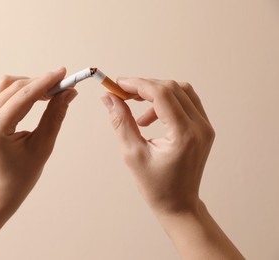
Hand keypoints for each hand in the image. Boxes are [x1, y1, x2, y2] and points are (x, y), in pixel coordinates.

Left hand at [0, 67, 76, 208]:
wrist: (1, 188)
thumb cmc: (22, 173)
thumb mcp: (43, 145)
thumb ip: (55, 115)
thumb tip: (68, 93)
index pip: (23, 96)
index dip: (45, 82)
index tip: (63, 73)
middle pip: (14, 87)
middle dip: (40, 83)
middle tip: (63, 85)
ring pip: (6, 85)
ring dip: (29, 84)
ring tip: (50, 92)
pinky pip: (1, 93)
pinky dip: (19, 90)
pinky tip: (35, 96)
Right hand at [101, 78, 213, 212]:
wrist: (179, 204)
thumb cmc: (156, 185)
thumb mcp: (132, 154)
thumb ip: (121, 121)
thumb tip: (108, 98)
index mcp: (184, 134)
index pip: (161, 94)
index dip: (137, 84)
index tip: (118, 84)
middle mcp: (200, 127)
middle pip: (172, 88)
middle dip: (144, 86)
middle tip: (122, 93)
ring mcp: (205, 127)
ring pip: (181, 91)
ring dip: (156, 92)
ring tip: (136, 108)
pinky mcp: (204, 128)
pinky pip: (186, 102)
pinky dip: (166, 101)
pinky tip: (150, 118)